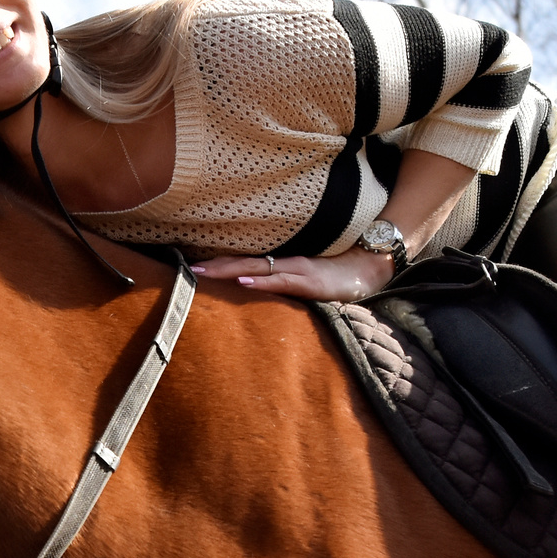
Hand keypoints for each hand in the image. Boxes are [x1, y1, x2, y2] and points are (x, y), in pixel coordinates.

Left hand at [191, 249, 392, 301]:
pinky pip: (282, 281)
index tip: (191, 266)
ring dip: (229, 270)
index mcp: (280, 265)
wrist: (369, 268)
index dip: (218, 264)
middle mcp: (284, 264)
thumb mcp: (303, 282)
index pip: (243, 262)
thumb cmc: (336, 277)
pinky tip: (244, 281)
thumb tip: (255, 295)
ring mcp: (297, 271)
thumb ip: (281, 286)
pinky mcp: (311, 282)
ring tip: (204, 272)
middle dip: (214, 267)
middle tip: (187, 269)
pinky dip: (262, 281)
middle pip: (242, 262)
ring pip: (256, 268)